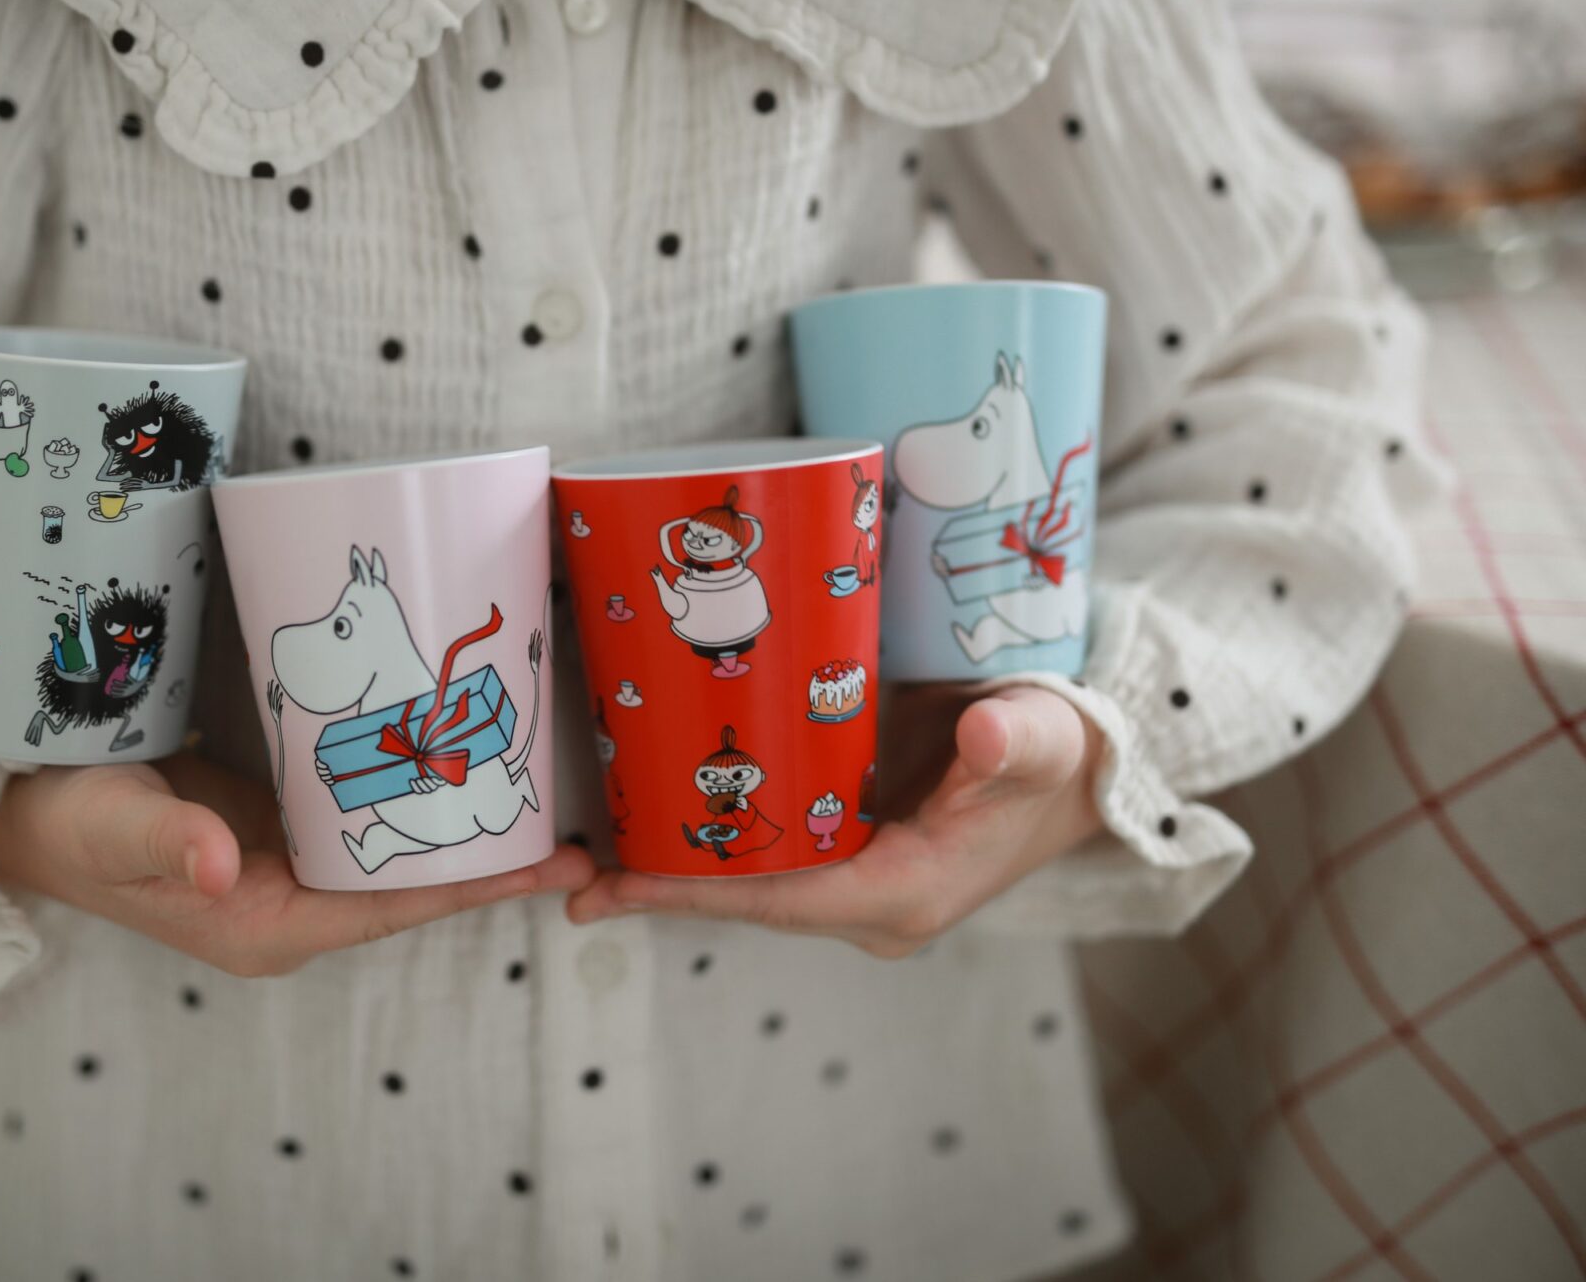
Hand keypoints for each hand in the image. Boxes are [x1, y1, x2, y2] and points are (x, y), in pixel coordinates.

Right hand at [0, 755, 593, 976]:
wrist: (19, 805)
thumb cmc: (67, 823)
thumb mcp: (114, 829)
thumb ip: (168, 843)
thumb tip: (221, 864)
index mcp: (268, 922)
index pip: (393, 908)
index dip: (472, 887)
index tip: (550, 865)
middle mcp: (292, 900)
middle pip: (411, 882)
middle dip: (490, 855)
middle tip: (580, 822)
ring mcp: (288, 862)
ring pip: (394, 846)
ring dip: (458, 818)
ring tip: (541, 780)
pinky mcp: (279, 821)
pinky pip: (364, 812)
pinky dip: (411, 786)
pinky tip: (456, 749)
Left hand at [567, 686, 1104, 956]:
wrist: (1076, 767)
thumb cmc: (1059, 748)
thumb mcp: (1044, 737)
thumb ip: (1015, 744)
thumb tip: (983, 743)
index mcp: (907, 892)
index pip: (784, 900)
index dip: (700, 893)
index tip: (622, 885)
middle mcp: (870, 903)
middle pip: (748, 902)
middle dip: (658, 890)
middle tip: (564, 881)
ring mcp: (854, 882)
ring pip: (746, 885)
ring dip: (663, 874)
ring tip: (571, 865)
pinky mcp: (843, 852)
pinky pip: (761, 859)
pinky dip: (699, 848)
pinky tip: (636, 826)